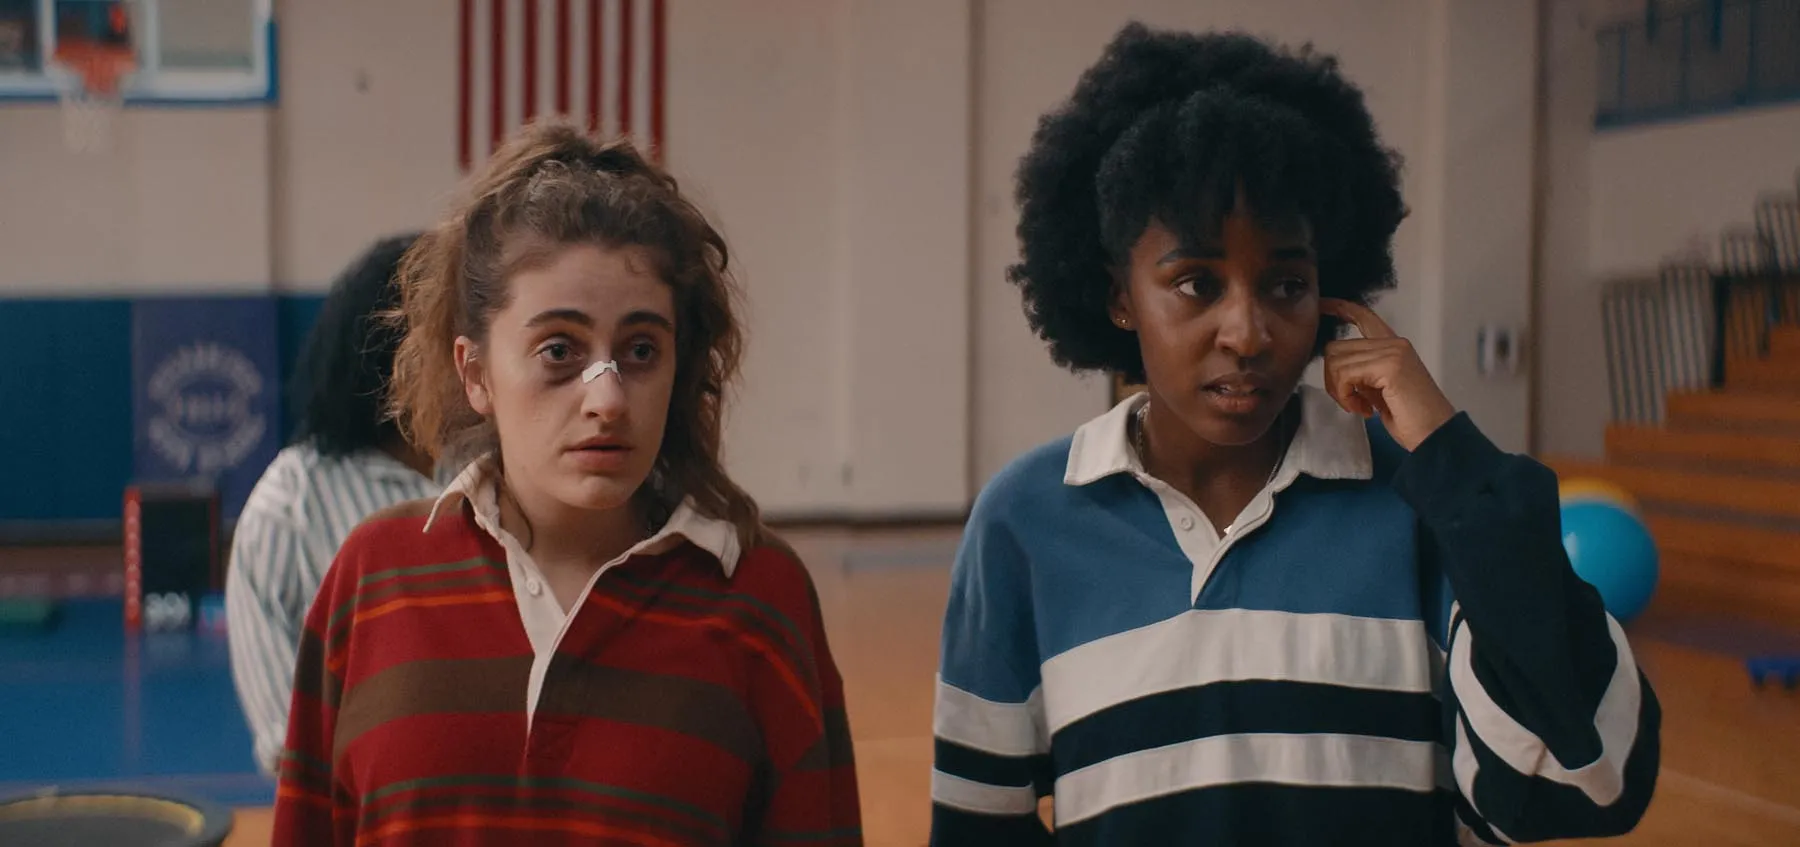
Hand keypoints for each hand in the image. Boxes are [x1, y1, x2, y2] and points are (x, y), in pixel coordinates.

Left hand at [1320, 298, 1457, 450]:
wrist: (1436, 435)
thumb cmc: (1410, 418)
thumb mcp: (1379, 389)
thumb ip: (1361, 372)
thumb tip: (1334, 367)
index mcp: (1393, 346)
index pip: (1363, 317)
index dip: (1340, 308)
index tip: (1322, 306)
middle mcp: (1394, 343)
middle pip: (1336, 348)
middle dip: (1332, 379)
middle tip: (1351, 402)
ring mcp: (1393, 352)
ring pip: (1336, 361)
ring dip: (1340, 391)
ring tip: (1360, 407)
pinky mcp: (1389, 366)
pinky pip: (1345, 375)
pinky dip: (1346, 396)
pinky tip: (1364, 410)